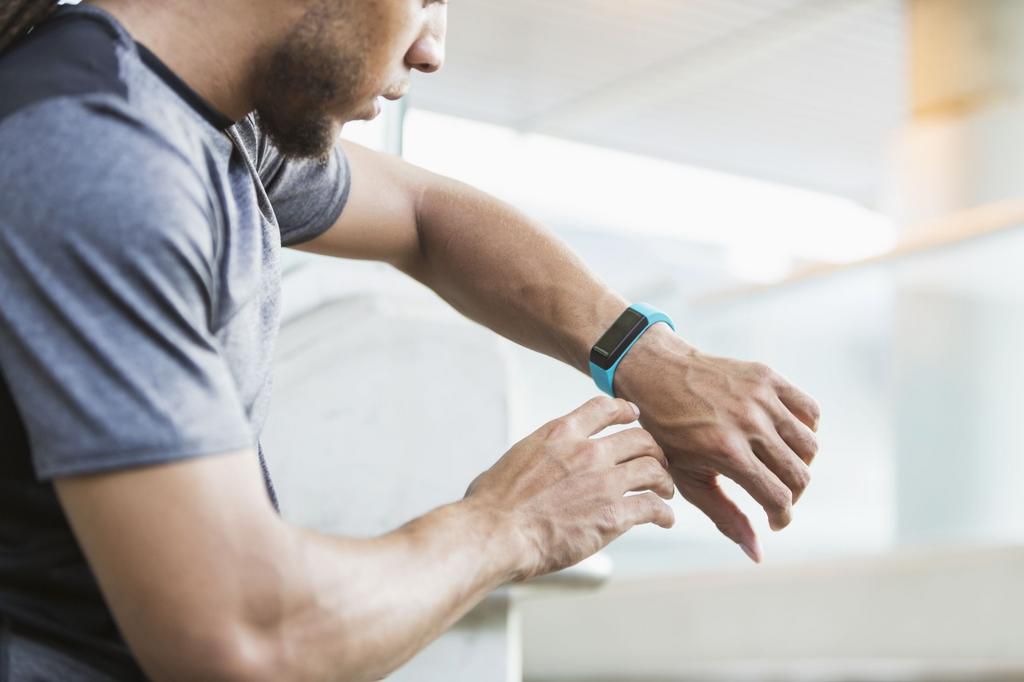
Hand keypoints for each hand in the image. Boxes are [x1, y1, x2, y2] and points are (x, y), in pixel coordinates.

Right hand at [464, 396, 674, 580]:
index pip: (604, 409)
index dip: (624, 410)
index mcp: (561, 433)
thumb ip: (538, 454)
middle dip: (652, 449)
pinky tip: (663, 519)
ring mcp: (604, 482)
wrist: (496, 532)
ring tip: (665, 491)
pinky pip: (652, 507)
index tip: (633, 416)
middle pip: (638, 438)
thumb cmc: (493, 503)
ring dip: (663, 480)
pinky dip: (663, 512)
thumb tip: (535, 463)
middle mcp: (588, 452)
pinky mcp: (613, 515)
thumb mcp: (516, 457)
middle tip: (656, 461)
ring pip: (653, 470)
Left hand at [616, 326, 819, 561]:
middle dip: (792, 496)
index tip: (774, 520)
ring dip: (800, 465)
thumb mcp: (688, 478)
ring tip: (778, 468)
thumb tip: (758, 554)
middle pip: (799, 475)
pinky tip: (784, 439)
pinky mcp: (767, 376)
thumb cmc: (668, 433)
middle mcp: (748, 423)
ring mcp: (760, 397)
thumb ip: (725, 516)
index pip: (778, 498)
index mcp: (726, 451)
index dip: (781, 518)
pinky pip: (810, 412)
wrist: (656, 375)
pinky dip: (806, 430)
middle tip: (775, 496)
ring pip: (809, 446)